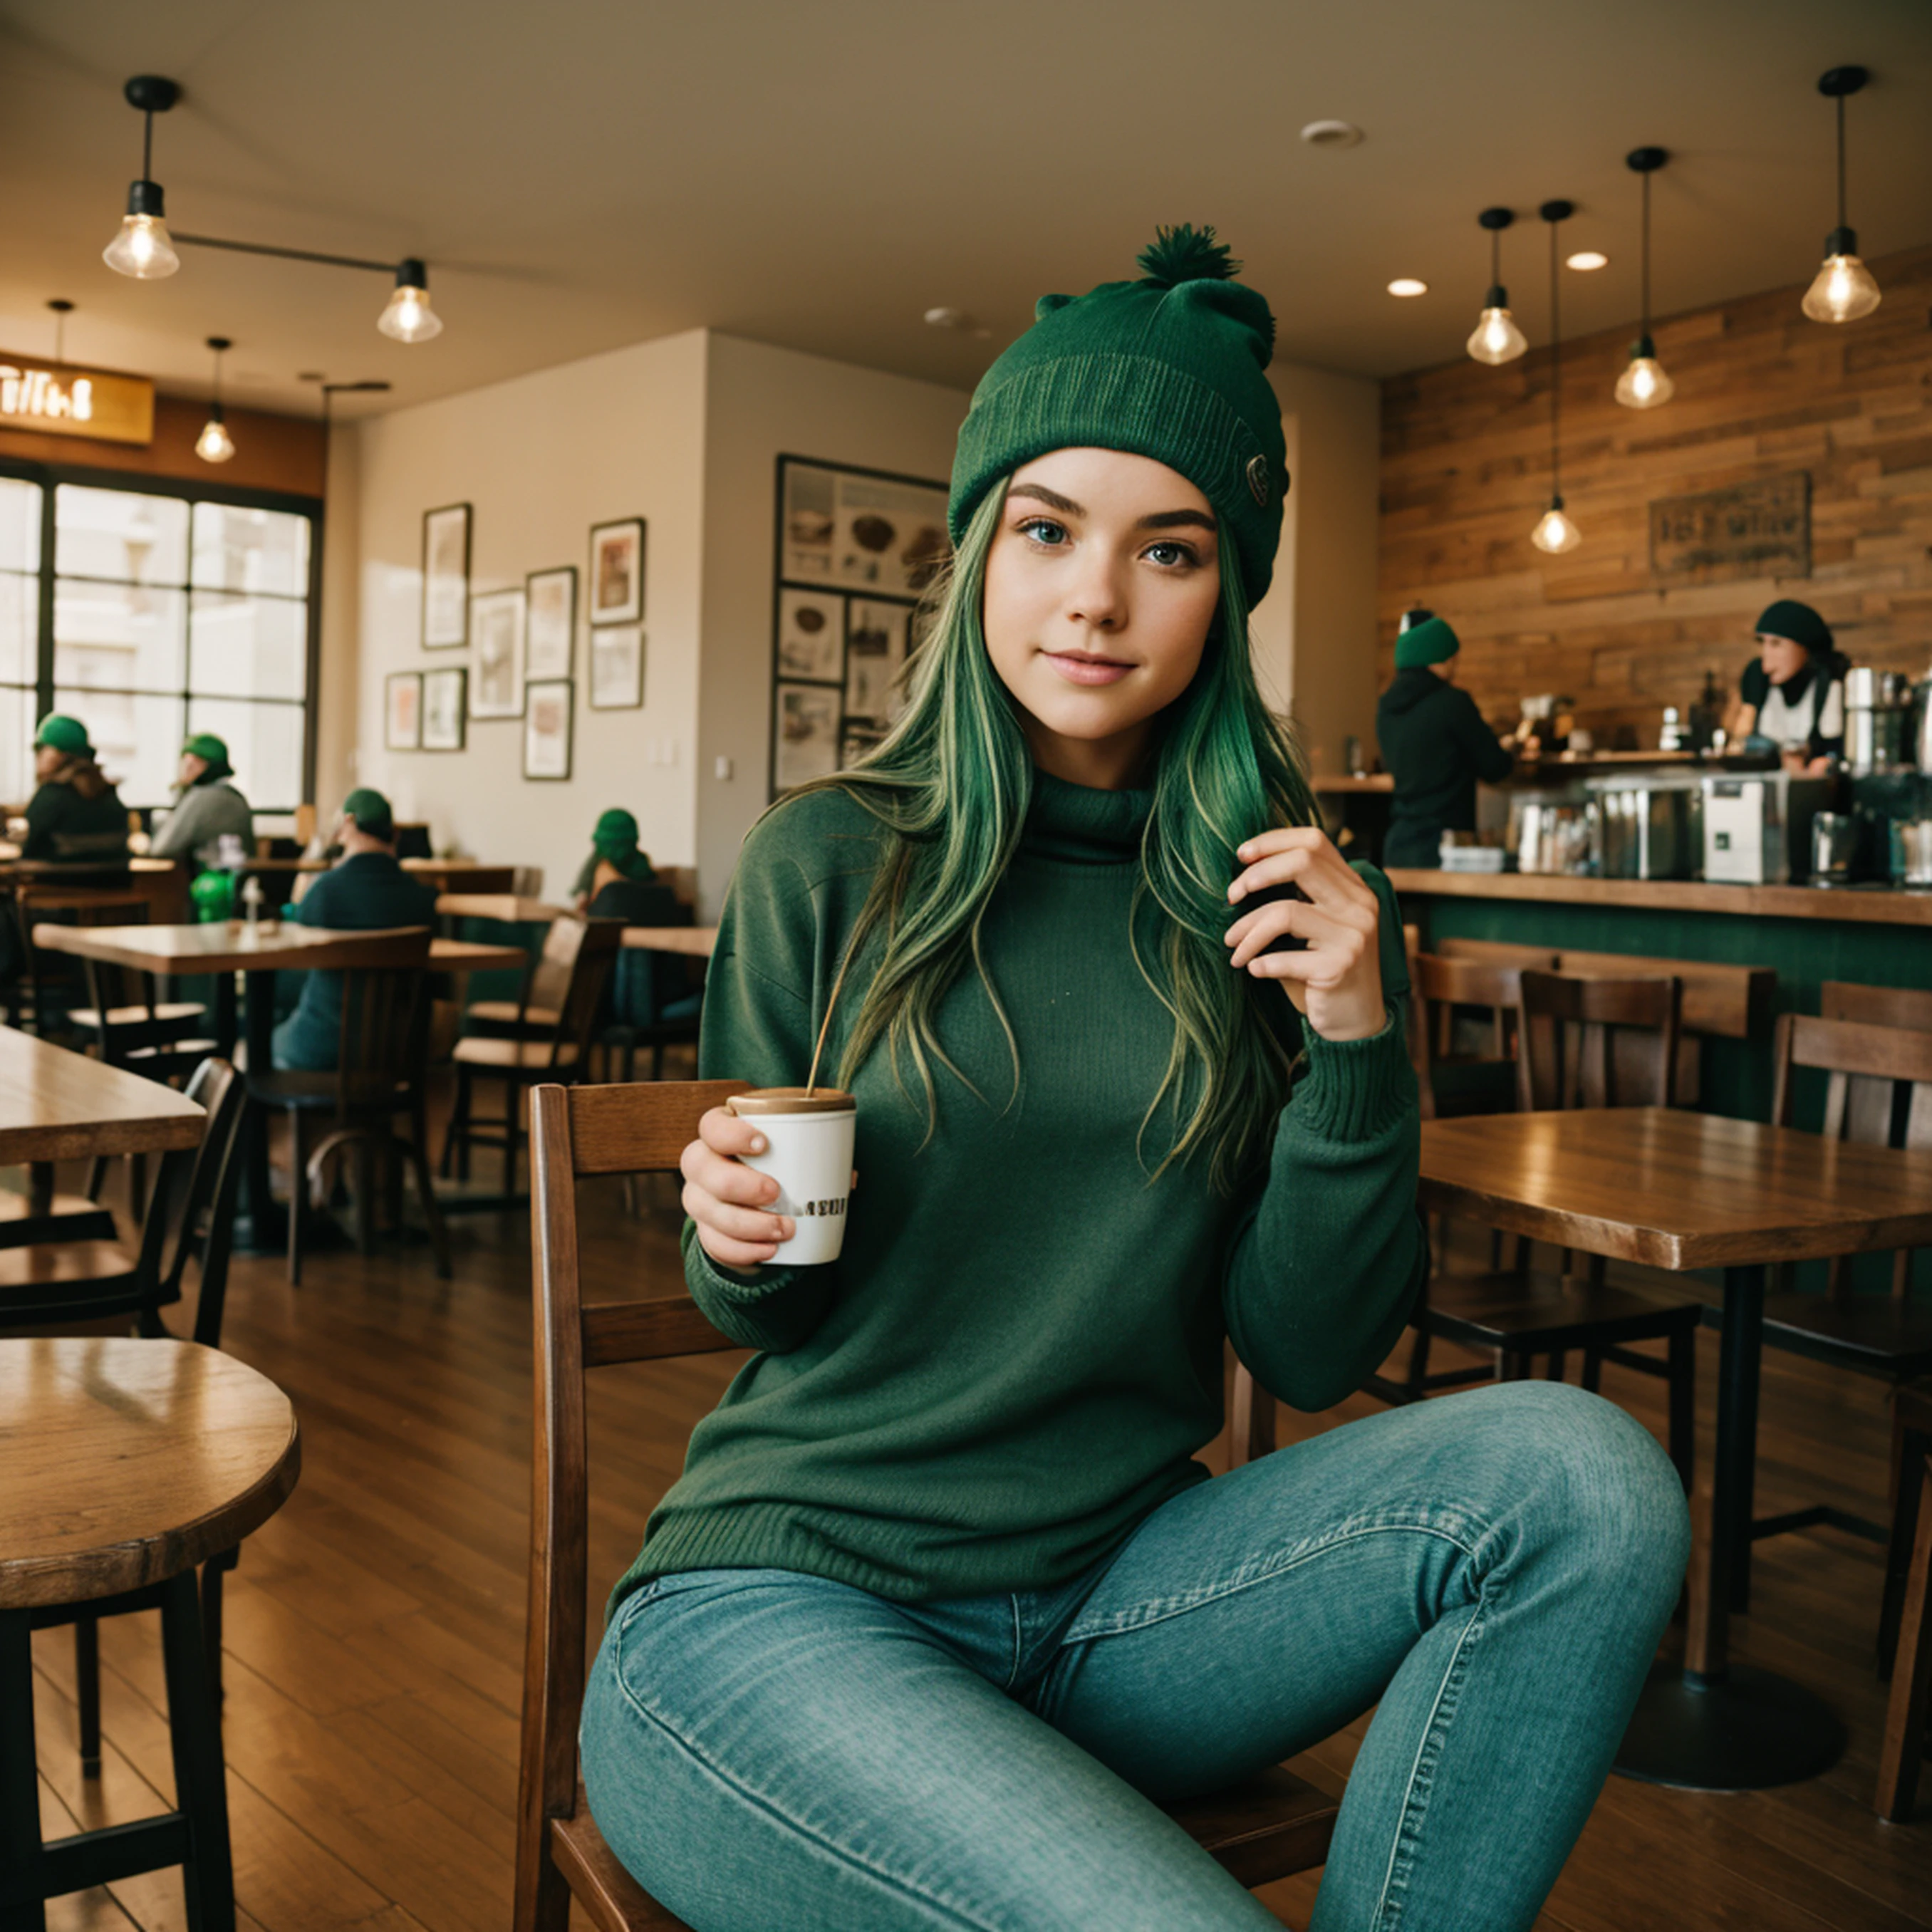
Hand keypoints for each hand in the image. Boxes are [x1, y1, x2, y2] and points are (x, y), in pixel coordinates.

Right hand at [681, 1106, 857, 1270]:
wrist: (758, 1205)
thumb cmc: (779, 1168)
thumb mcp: (796, 1158)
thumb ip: (820, 1160)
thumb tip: (849, 1178)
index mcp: (721, 1134)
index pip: (712, 1126)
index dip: (731, 1133)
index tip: (764, 1144)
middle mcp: (701, 1164)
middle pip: (700, 1166)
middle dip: (739, 1182)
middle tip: (775, 1192)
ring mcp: (698, 1198)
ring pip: (705, 1209)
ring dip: (747, 1223)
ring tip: (783, 1230)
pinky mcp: (705, 1231)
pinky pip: (713, 1243)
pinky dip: (742, 1250)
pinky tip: (768, 1251)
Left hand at [1225, 828, 1384, 1040]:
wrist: (1356, 1023)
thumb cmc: (1324, 970)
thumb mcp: (1319, 926)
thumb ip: (1300, 896)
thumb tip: (1243, 874)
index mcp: (1354, 889)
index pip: (1314, 842)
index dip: (1272, 841)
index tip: (1240, 855)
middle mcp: (1360, 906)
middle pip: (1302, 862)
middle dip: (1255, 876)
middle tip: (1230, 897)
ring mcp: (1353, 936)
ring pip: (1284, 912)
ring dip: (1247, 930)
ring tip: (1233, 947)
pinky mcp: (1340, 967)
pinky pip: (1285, 958)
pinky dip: (1261, 964)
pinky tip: (1253, 969)